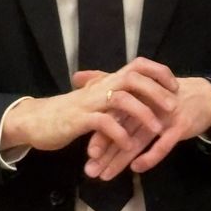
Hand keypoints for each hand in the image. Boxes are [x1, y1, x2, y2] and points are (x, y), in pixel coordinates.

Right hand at [0, 56, 178, 152]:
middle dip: (155, 90)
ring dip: (142, 112)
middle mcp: (100, 87)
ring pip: (121, 99)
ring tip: (157, 128)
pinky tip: (129, 144)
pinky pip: (103, 123)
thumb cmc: (68, 112)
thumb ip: (112, 92)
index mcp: (106, 81)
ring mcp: (90, 102)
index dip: (157, 72)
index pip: (136, 65)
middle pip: (133, 78)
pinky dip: (119, 133)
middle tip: (173, 105)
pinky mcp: (80, 120)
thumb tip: (135, 88)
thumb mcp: (93, 98)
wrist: (36, 121)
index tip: (174, 84)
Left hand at [80, 75, 210, 179]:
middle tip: (90, 169)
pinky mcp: (180, 126)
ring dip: (120, 159)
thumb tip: (76, 75)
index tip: (87, 153)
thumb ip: (108, 80)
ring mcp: (163, 116)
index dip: (100, 132)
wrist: (206, 95)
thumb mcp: (140, 87)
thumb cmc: (168, 94)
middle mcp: (146, 105)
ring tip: (105, 175)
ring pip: (137, 139)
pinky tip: (136, 168)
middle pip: (122, 129)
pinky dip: (150, 156)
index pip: (113, 115)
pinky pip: (163, 144)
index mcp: (134, 95)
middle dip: (105, 150)